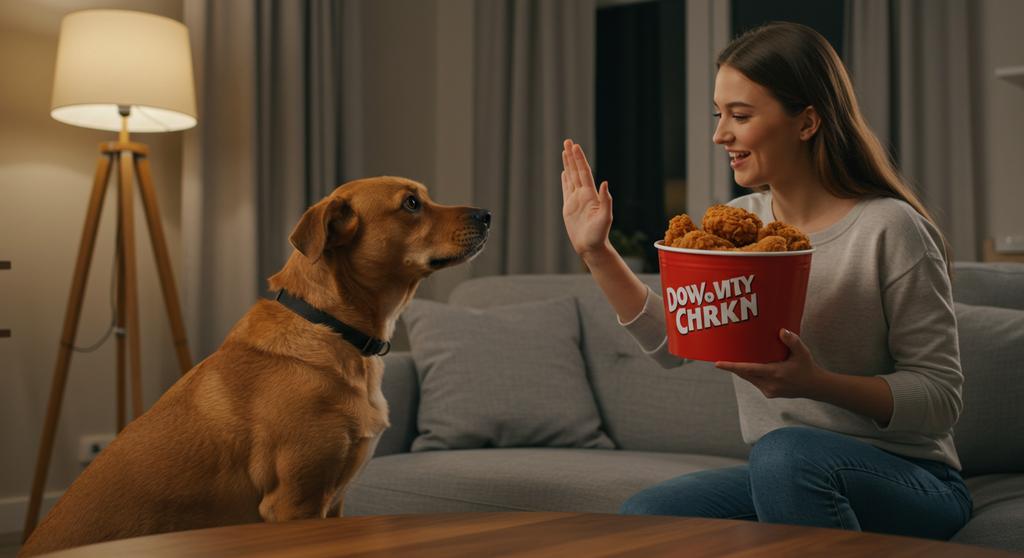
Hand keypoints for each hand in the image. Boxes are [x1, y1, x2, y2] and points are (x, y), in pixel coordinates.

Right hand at [561, 139, 612, 257]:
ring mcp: (576, 200)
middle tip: (567, 141)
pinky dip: (565, 179)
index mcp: (590, 195)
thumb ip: (606, 201)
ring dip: (567, 164)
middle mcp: (583, 195)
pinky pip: (566, 190)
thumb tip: (605, 183)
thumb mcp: (605, 218)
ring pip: (571, 177)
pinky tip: (564, 172)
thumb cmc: (599, 235)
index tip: (574, 146)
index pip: (584, 172)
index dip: (579, 159)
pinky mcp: (569, 207)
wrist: (591, 247)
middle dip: (572, 156)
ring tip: (564, 151)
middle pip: (576, 171)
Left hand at [715, 328, 830, 399]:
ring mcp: (769, 391)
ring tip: (733, 358)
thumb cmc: (807, 367)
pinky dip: (750, 374)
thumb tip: (781, 330)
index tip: (717, 364)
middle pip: (744, 374)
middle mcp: (770, 384)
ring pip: (749, 378)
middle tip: (721, 357)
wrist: (815, 387)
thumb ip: (792, 341)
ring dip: (741, 370)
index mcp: (775, 374)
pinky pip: (755, 382)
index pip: (748, 370)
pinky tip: (748, 366)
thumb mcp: (802, 352)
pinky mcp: (769, 393)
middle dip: (733, 366)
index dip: (731, 367)